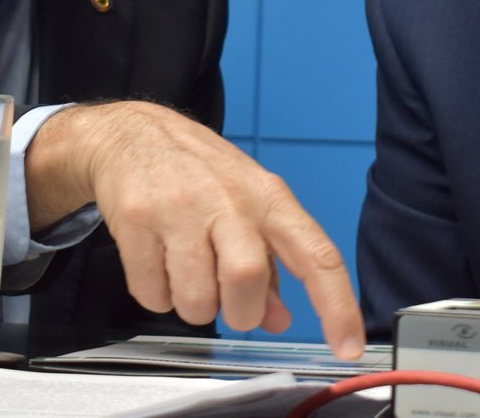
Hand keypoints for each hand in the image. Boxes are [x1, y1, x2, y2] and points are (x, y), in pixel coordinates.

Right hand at [27, 101, 363, 359]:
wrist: (132, 132)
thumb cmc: (199, 172)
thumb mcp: (247, 204)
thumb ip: (269, 264)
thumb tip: (281, 319)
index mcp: (269, 197)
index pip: (316, 254)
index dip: (336, 305)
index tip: (347, 347)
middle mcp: (229, 200)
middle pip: (247, 279)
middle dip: (240, 311)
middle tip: (228, 303)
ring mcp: (180, 208)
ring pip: (196, 298)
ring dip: (195, 307)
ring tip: (188, 277)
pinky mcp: (138, 219)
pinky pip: (152, 294)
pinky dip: (158, 296)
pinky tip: (159, 265)